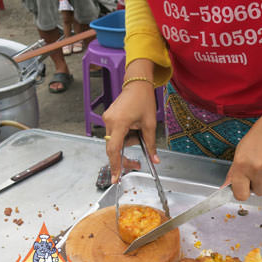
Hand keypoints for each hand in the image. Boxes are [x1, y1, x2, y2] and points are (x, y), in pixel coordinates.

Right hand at [103, 63, 157, 182]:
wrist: (137, 83)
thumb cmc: (144, 100)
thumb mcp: (150, 124)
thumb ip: (151, 144)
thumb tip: (155, 159)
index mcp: (119, 123)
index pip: (114, 149)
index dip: (115, 165)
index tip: (115, 177)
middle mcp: (109, 121)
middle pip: (114, 147)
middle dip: (125, 155)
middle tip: (136, 163)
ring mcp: (107, 119)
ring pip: (116, 141)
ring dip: (127, 141)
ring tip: (139, 129)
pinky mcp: (108, 117)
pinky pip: (115, 133)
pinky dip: (124, 135)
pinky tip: (133, 126)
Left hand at [225, 93, 261, 200]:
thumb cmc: (258, 136)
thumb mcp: (241, 151)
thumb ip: (234, 171)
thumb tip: (226, 186)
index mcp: (241, 166)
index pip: (240, 194)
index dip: (243, 193)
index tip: (245, 188)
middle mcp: (256, 170)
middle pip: (258, 192)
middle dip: (258, 184)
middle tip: (259, 170)